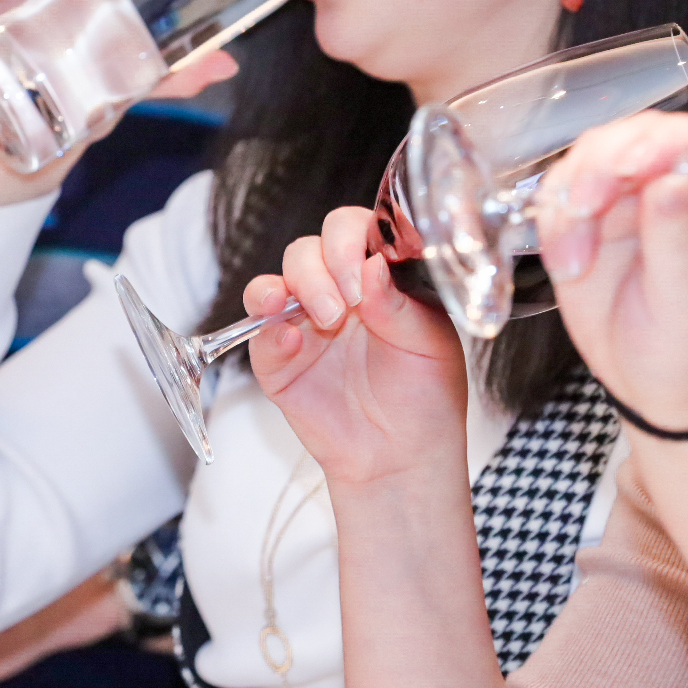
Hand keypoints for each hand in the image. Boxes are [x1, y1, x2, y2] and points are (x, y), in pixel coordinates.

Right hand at [246, 205, 469, 489]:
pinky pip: (257, 335)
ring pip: (277, 280)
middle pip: (310, 248)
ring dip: (294, 288)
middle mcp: (337, 291)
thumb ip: (399, 304)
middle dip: (323, 267)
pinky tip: (291, 342)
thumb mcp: (430, 345)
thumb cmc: (425, 394)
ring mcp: (303, 324)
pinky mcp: (278, 360)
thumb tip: (372, 267)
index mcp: (378, 277)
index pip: (355, 230)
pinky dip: (267, 332)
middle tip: (347, 306)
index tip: (365, 270)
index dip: (352, 239)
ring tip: (320, 316)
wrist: (401, 457)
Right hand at [536, 111, 687, 429]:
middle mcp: (680, 185)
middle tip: (586, 204)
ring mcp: (633, 197)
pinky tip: (567, 265)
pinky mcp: (591, 215)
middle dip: (605, 162)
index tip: (639, 162)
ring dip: (573, 193)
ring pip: (593, 155)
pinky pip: (560, 194)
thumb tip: (670, 182)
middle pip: (639, 136)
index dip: (667, 141)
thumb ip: (679, 243)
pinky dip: (554, 223)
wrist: (663, 388)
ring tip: (573, 255)